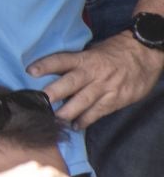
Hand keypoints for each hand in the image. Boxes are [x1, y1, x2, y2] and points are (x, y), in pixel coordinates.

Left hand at [30, 33, 163, 127]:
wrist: (145, 55)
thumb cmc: (115, 51)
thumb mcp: (95, 50)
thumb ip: (78, 61)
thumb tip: (56, 70)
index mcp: (86, 58)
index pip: (62, 60)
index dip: (46, 65)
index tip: (30, 71)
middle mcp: (94, 73)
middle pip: (70, 84)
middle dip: (53, 94)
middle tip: (39, 102)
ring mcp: (105, 88)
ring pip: (83, 102)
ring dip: (67, 112)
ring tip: (54, 119)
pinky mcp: (116, 100)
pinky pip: (98, 112)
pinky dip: (86, 120)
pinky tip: (76, 126)